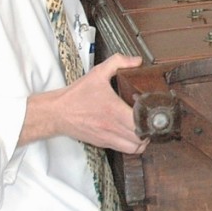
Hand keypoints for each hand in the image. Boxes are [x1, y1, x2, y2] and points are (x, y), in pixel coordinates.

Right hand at [20, 53, 149, 154]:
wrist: (57, 112)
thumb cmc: (76, 95)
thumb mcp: (97, 73)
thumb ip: (118, 62)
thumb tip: (136, 60)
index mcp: (113, 110)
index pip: (140, 122)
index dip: (151, 119)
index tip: (154, 112)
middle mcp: (112, 127)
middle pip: (141, 138)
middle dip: (150, 131)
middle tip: (152, 121)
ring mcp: (108, 137)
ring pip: (134, 148)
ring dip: (143, 141)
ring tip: (144, 129)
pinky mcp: (103, 143)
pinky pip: (124, 150)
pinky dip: (132, 145)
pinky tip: (132, 133)